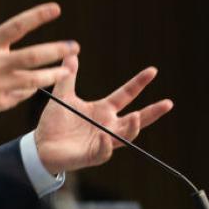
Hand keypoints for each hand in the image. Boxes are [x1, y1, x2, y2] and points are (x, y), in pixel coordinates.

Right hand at [0, 0, 78, 117]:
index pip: (17, 26)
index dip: (38, 16)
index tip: (56, 9)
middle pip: (33, 57)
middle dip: (57, 51)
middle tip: (74, 46)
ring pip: (34, 80)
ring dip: (53, 74)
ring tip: (67, 69)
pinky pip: (22, 94)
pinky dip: (32, 88)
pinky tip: (39, 82)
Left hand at [35, 54, 173, 173]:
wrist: (40, 145)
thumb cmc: (54, 122)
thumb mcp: (62, 97)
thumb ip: (68, 77)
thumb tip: (71, 54)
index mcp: (103, 110)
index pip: (126, 95)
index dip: (139, 83)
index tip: (152, 70)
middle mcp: (108, 125)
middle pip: (136, 119)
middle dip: (153, 112)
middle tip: (168, 103)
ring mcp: (103, 141)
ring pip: (125, 136)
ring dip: (132, 128)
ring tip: (135, 116)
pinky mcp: (92, 155)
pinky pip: (103, 151)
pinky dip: (105, 145)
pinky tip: (104, 136)